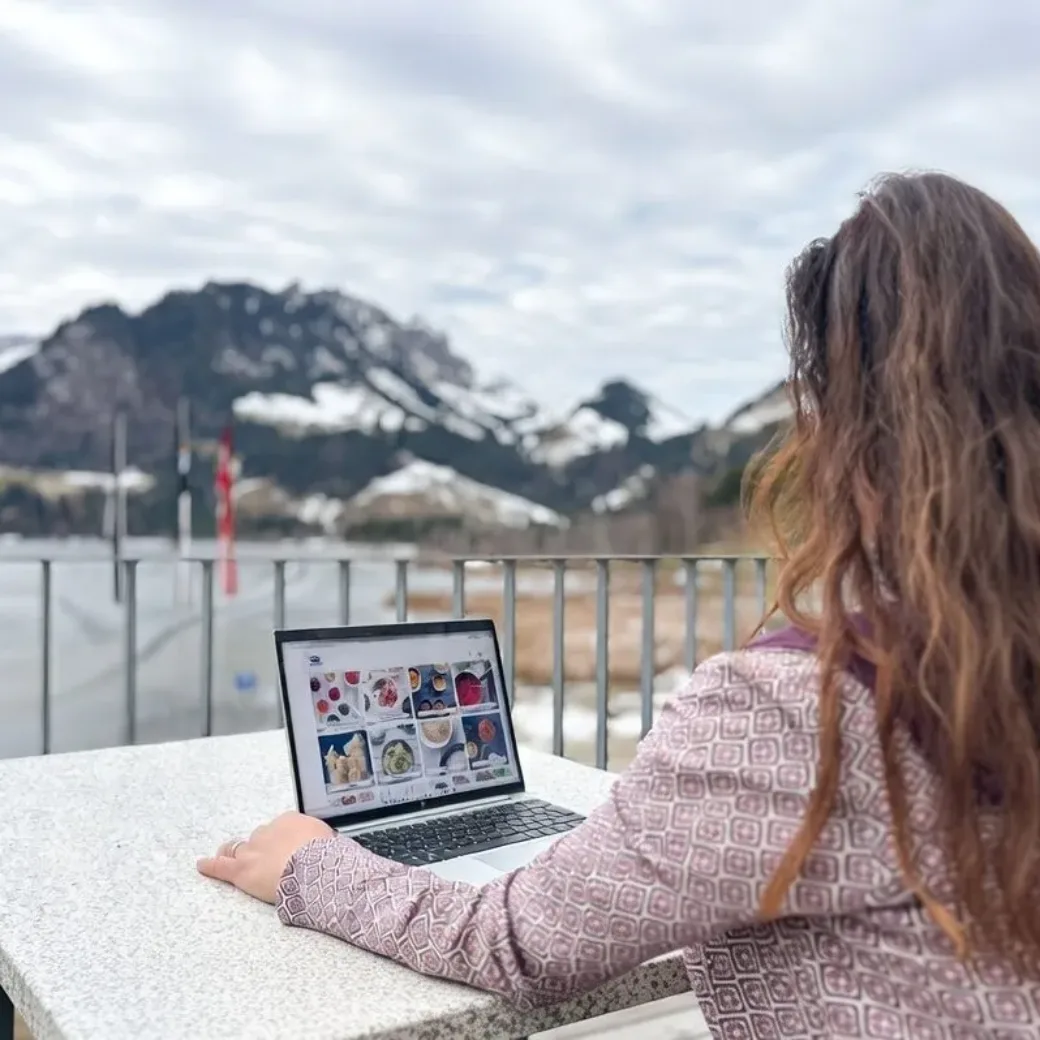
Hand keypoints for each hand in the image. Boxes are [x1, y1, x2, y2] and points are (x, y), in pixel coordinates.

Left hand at [197, 811, 334, 903]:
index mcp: (289, 820)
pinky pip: (220, 867)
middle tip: (264, 856)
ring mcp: (252, 850)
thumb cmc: (325, 856)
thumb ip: (319, 838)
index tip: (284, 846)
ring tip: (226, 854)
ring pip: (237, 849)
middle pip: (259, 837)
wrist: (313, 869)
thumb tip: (327, 843)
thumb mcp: (328, 839)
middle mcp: (268, 832)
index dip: (280, 839)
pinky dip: (210, 865)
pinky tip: (202, 864)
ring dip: (234, 852)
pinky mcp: (241, 871)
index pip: (280, 827)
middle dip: (260, 846)